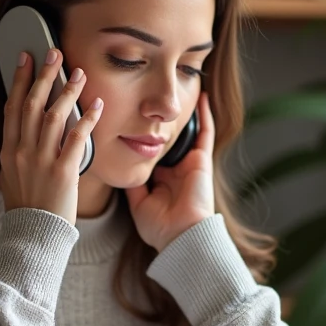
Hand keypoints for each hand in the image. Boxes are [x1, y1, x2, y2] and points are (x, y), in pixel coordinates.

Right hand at [0, 49, 101, 224]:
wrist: (34, 235)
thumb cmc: (26, 208)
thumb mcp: (10, 178)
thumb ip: (15, 155)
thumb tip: (20, 137)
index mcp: (8, 151)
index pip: (12, 107)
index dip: (19, 80)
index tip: (25, 58)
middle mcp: (22, 151)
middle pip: (31, 104)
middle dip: (44, 75)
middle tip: (54, 52)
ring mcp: (41, 161)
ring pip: (53, 116)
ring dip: (67, 91)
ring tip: (79, 73)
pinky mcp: (62, 172)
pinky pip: (76, 138)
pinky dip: (88, 119)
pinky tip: (97, 106)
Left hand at [125, 91, 215, 250]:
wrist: (181, 236)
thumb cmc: (160, 227)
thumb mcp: (138, 202)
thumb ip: (132, 183)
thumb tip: (120, 164)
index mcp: (162, 180)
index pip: (153, 153)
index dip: (145, 137)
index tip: (132, 118)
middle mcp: (177, 169)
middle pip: (170, 139)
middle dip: (163, 121)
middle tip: (153, 97)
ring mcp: (191, 163)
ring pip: (187, 132)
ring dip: (184, 113)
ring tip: (179, 89)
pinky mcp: (202, 161)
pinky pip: (205, 133)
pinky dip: (205, 115)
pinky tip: (202, 96)